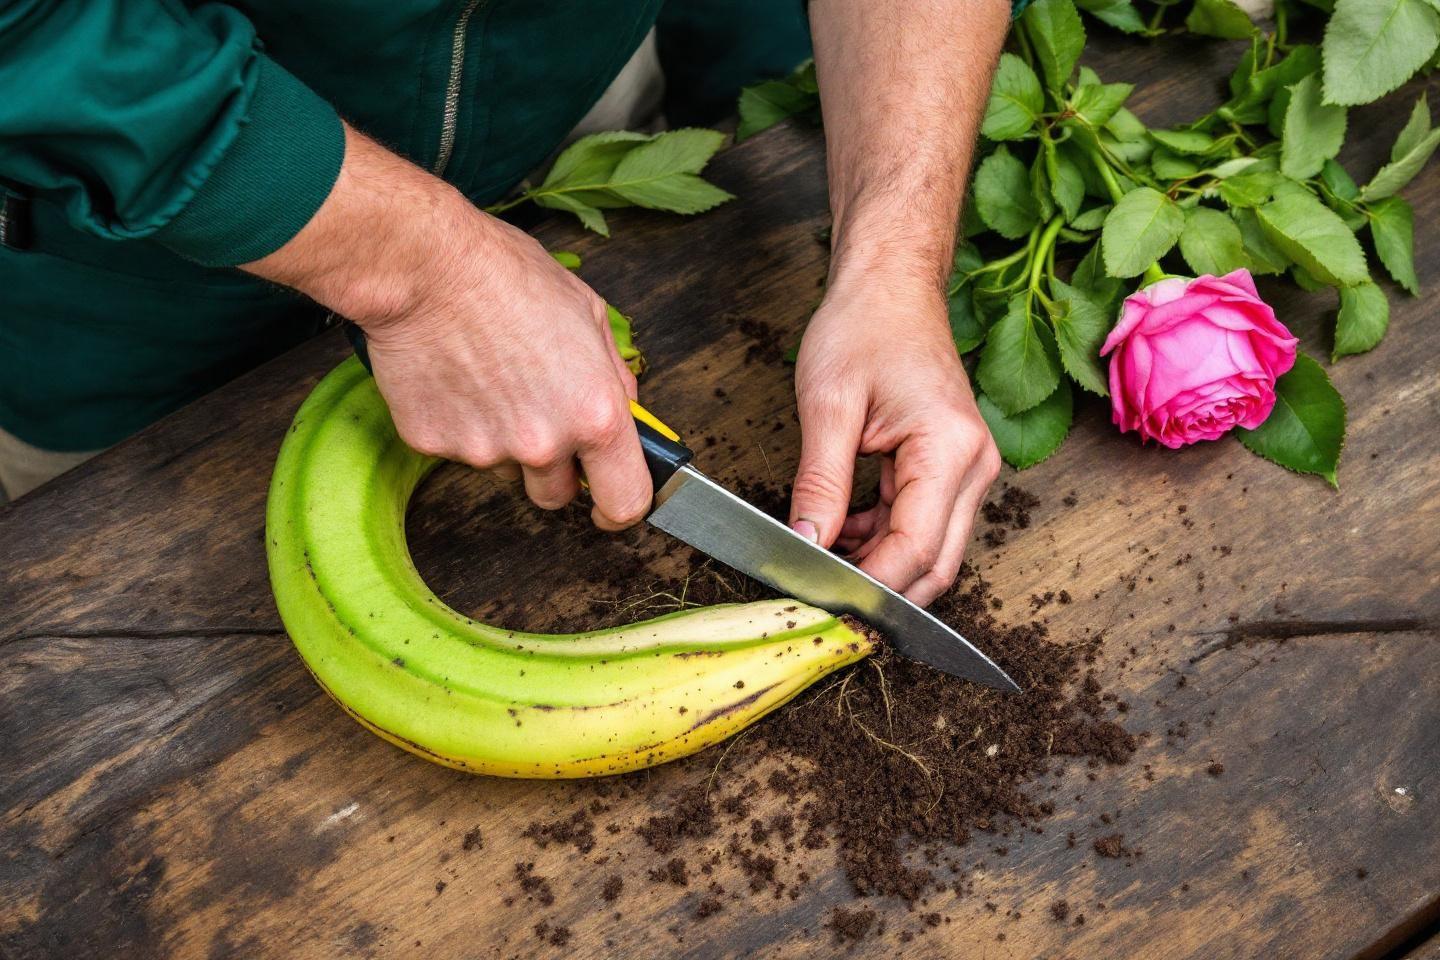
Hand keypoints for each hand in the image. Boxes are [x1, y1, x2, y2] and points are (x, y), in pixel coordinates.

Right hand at [245, 126, 650, 529]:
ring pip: (504, 467)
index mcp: (595, 415)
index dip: (621, 509)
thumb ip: (614, 374)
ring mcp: (485, 451)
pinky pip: (455, 448)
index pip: (625, 502)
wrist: (424, 266)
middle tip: (535, 413)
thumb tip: (626, 410)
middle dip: (553, 469)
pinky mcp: (433, 446)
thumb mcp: (589, 312)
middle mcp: (543, 444)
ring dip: (502, 438)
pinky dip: (456, 421)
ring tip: (487, 375)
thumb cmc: (507, 276)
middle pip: (556, 496)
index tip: (610, 505)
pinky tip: (453, 374)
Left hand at [789, 274, 999, 605]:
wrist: (890, 287)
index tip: (821, 598)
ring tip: (819, 558)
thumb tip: (806, 544)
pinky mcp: (950, 470)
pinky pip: (920, 526)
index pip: (915, 548)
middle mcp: (974, 466)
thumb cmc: (864, 328)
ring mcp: (968, 470)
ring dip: (877, 566)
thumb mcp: (827, 405)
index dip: (869, 585)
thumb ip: (820, 483)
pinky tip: (839, 532)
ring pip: (929, 551)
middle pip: (935, 564)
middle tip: (820, 598)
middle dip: (880, 591)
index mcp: (951, 449)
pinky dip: (880, 540)